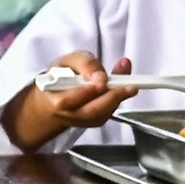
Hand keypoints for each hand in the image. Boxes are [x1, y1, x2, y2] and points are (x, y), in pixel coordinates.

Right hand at [0, 53, 137, 150]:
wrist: (55, 96)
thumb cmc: (61, 77)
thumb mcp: (68, 61)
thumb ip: (85, 63)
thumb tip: (100, 75)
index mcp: (54, 97)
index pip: (67, 100)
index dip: (85, 91)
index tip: (101, 80)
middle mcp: (66, 114)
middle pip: (89, 111)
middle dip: (110, 97)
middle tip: (129, 86)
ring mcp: (81, 121)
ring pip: (101, 115)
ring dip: (117, 99)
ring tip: (130, 86)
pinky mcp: (93, 122)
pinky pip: (107, 114)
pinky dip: (117, 101)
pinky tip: (123, 90)